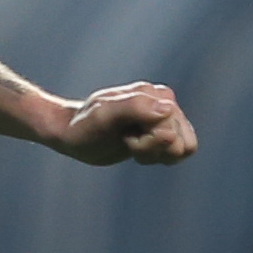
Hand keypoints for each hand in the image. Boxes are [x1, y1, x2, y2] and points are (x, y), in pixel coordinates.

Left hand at [54, 83, 196, 166]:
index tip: (123, 134)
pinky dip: (153, 156)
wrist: (71, 133)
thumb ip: (135, 108)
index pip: (172, 129)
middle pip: (181, 143)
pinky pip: (174, 154)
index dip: (147, 140)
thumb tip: (169, 110)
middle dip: (151, 149)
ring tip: (129, 143)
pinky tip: (133, 148)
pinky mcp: (158, 133)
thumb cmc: (84, 124)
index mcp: (157, 95)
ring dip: (153, 153)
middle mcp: (166, 104)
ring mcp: (164, 119)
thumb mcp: (104, 115)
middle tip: (126, 140)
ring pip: (180, 150)